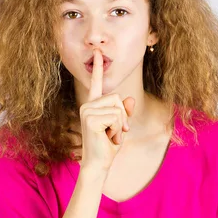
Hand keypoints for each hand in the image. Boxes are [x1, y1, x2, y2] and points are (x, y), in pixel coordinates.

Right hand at [79, 48, 134, 171]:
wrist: (98, 164)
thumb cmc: (108, 146)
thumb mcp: (120, 126)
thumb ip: (124, 112)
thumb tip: (130, 100)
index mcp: (93, 105)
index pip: (96, 83)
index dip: (98, 68)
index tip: (97, 52)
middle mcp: (88, 105)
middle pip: (117, 97)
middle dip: (123, 116)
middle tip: (114, 132)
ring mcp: (87, 111)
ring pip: (118, 108)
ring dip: (120, 125)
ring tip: (110, 136)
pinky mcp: (90, 118)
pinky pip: (115, 117)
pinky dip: (117, 129)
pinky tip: (107, 138)